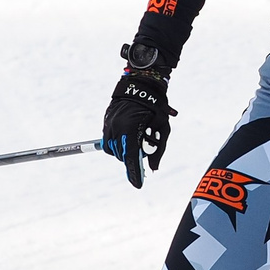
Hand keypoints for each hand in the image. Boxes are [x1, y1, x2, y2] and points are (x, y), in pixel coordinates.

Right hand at [100, 67, 174, 187]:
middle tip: (145, 153)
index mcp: (130, 128)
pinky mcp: (106, 121)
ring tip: (139, 141)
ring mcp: (109, 123)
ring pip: (113, 150)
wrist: (142, 84)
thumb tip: (153, 169)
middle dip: (133, 159)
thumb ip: (158, 150)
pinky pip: (108, 141)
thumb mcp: (163, 128)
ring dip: (125, 151)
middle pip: (122, 155)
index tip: (138, 185)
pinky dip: (118, 144)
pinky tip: (129, 137)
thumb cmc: (156, 106)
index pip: (131, 157)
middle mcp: (116, 127)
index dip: (134, 172)